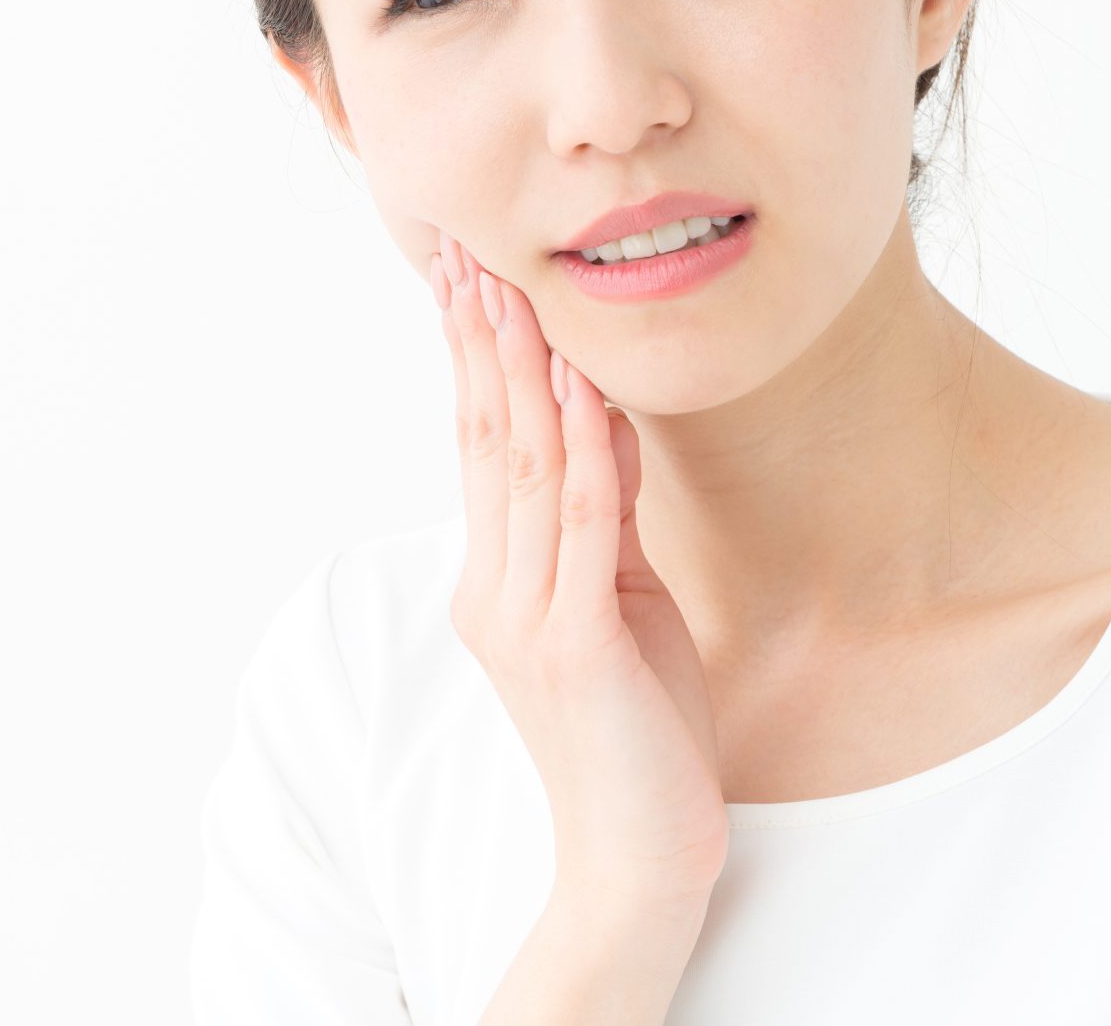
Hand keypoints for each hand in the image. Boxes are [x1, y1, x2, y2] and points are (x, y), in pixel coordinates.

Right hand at [431, 231, 728, 909]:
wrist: (640, 858)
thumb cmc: (641, 733)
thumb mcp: (623, 601)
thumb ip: (604, 516)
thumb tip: (605, 417)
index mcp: (495, 584)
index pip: (477, 448)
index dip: (473, 358)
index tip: (468, 279)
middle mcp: (493, 592)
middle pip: (484, 439)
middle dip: (480, 339)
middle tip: (468, 252)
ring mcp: (527, 618)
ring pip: (523, 465)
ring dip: (522, 368)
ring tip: (515, 288)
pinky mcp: (576, 642)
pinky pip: (580, 520)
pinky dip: (583, 446)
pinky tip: (581, 385)